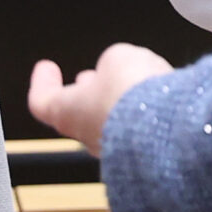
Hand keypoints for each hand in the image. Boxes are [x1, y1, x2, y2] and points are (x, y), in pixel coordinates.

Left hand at [27, 45, 173, 153]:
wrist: (169, 127)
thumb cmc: (133, 96)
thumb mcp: (119, 58)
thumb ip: (112, 62)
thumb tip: (118, 67)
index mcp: (67, 112)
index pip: (42, 101)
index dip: (43, 82)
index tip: (46, 68)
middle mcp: (87, 135)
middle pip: (78, 112)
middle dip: (86, 91)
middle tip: (88, 77)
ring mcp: (115, 149)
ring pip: (110, 121)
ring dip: (116, 100)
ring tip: (129, 82)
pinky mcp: (143, 153)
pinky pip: (137, 130)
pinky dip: (140, 112)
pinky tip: (154, 98)